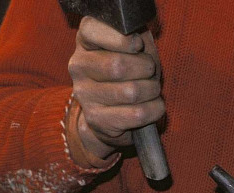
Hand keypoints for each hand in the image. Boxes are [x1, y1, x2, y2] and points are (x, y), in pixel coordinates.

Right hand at [68, 17, 163, 164]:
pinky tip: (152, 107)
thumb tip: (137, 39)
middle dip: (146, 69)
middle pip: (118, 65)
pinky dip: (155, 109)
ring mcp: (85, 94)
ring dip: (153, 91)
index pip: (93, 30)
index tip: (137, 46)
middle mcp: (78, 66)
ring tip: (151, 90)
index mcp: (85, 42)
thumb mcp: (135, 50)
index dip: (123, 39)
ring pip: (131, 92)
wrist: (115, 116)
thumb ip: (137, 38)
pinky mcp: (97, 119)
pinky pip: (137, 114)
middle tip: (150, 73)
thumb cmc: (130, 76)